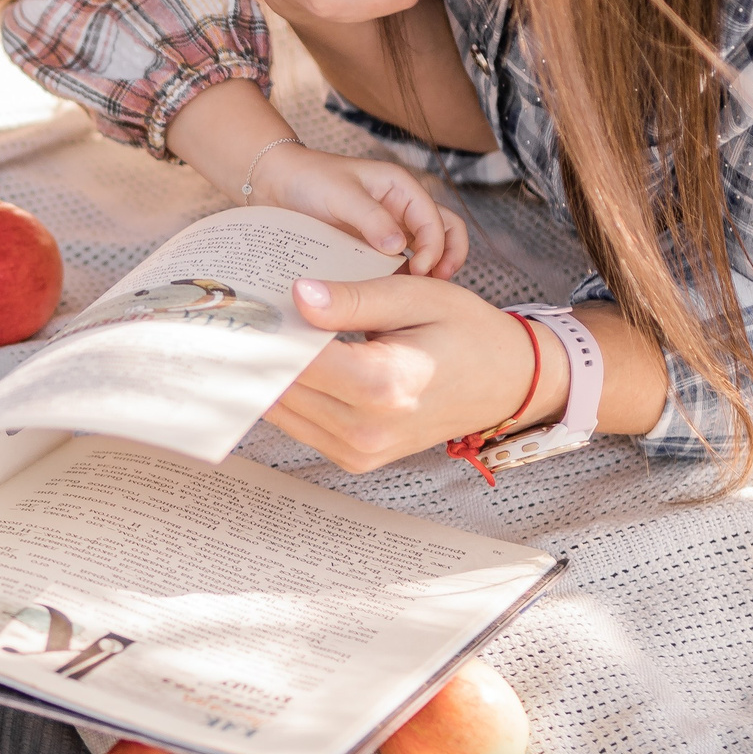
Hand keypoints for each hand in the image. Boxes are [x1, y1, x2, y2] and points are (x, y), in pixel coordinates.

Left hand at [253, 144, 468, 278]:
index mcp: (401, 188)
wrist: (275, 183)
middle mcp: (401, 209)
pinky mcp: (371, 248)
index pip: (435, 219)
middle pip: (444, 231)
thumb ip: (370, 218)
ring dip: (428, 271)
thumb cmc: (309, 178)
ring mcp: (388, 230)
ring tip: (420, 296)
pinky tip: (391, 298)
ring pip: (424, 250)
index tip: (418, 271)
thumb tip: (399, 248)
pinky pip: (396, 264)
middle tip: (437, 285)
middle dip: (448, 257)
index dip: (434, 247)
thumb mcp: (340, 194)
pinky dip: (401, 279)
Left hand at [263, 275, 567, 471]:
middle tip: (245, 313)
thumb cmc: (467, 333)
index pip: (297, 358)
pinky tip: (293, 360)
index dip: (267, 328)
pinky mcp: (355, 458)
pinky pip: (301, 425)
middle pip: (281, 387)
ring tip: (268, 332)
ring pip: (282, 410)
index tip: (247, 301)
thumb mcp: (416, 298)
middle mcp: (367, 429)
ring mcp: (359, 451)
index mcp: (384, 386)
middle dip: (262, 349)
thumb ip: (353, 299)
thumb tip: (296, 294)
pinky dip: (290, 393)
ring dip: (270, 373)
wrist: (507, 383)